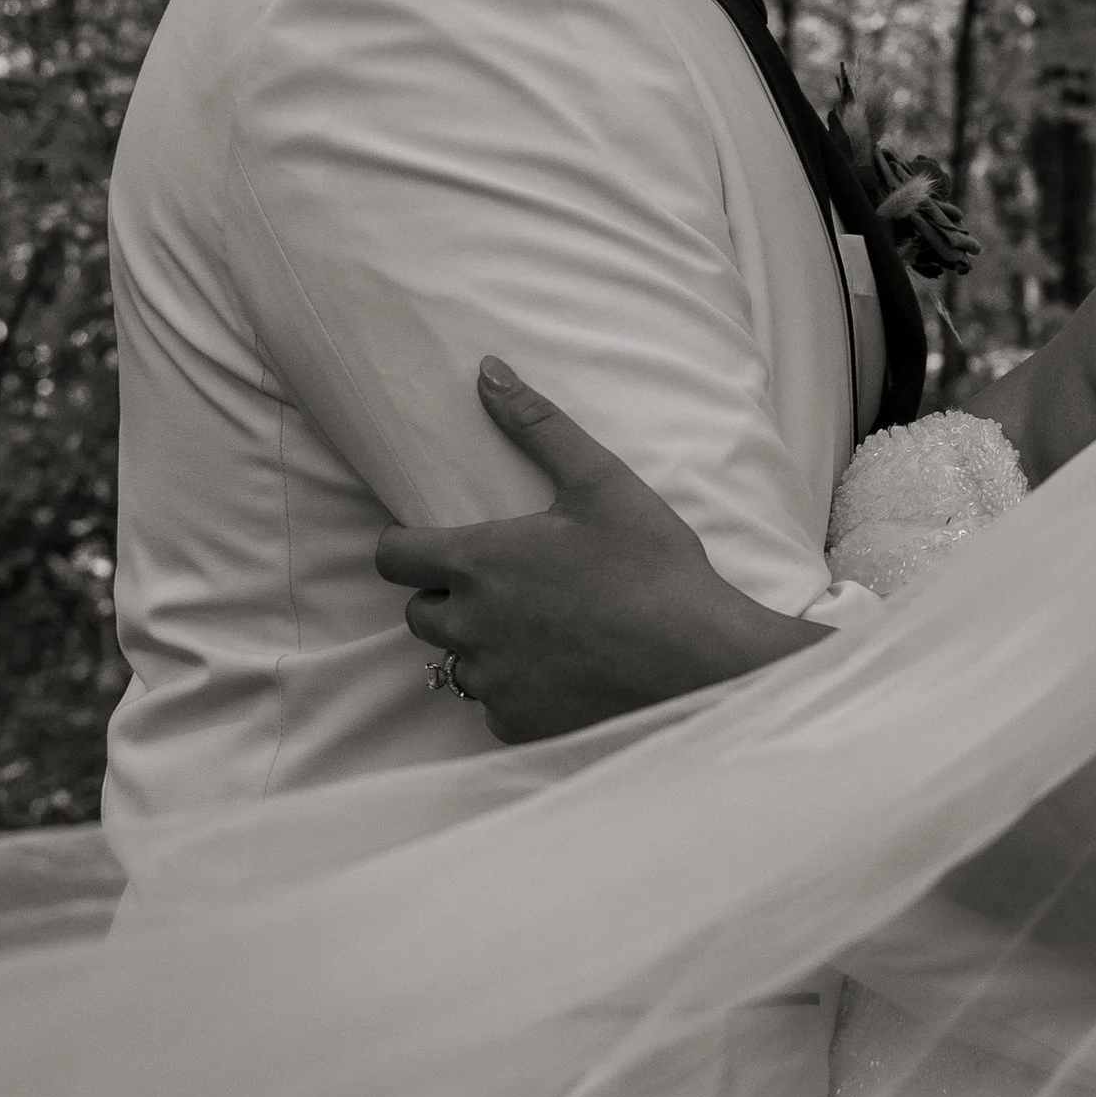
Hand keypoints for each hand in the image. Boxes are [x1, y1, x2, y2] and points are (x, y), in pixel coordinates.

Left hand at [375, 358, 820, 741]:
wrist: (704, 663)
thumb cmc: (654, 568)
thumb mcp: (601, 482)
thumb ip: (537, 425)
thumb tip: (488, 371)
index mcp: (479, 563)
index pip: (391, 557)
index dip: (404, 546)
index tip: (431, 543)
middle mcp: (470, 626)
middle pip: (418, 613)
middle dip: (447, 596)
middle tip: (504, 583)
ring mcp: (492, 682)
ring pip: (456, 662)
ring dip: (480, 644)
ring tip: (537, 627)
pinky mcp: (518, 724)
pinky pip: (493, 706)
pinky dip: (514, 690)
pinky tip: (561, 670)